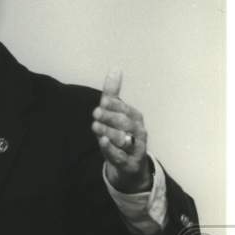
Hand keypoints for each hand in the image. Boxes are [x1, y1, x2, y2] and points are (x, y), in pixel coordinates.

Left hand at [91, 70, 151, 193]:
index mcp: (135, 118)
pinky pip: (120, 155)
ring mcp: (135, 149)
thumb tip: (115, 69)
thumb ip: (113, 94)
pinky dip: (111, 148)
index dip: (115, 106)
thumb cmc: (121, 134)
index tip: (103, 101)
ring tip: (95, 126)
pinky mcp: (129, 163)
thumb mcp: (116, 114)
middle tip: (96, 112)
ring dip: (109, 132)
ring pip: (124, 139)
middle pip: (126, 124)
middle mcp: (138, 133)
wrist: (130, 165)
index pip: (126, 110)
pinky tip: (102, 141)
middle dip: (111, 117)